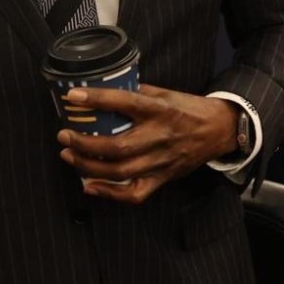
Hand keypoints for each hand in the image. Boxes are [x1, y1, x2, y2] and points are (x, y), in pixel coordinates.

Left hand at [55, 84, 241, 204]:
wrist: (220, 130)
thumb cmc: (188, 108)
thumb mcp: (165, 93)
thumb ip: (136, 93)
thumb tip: (103, 90)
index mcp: (160, 110)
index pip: (125, 103)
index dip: (97, 99)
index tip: (73, 96)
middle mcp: (159, 137)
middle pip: (116, 147)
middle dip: (84, 143)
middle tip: (64, 136)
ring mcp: (161, 162)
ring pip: (120, 172)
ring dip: (88, 166)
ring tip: (69, 156)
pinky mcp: (163, 178)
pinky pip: (134, 194)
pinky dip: (109, 193)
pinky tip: (90, 185)